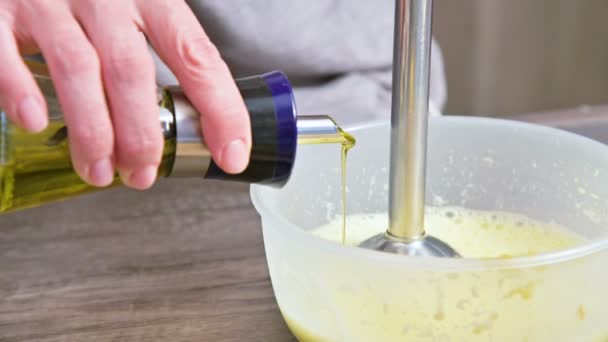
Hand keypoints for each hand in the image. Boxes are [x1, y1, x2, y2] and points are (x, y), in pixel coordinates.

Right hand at [0, 0, 251, 188]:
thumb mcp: (138, 8)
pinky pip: (5, 52)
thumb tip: (198, 120)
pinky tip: (35, 122)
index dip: (220, 108)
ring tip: (100, 171)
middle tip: (143, 174)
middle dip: (142, 134)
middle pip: (132, 71)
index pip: (196, 56)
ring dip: (92, 132)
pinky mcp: (0, 9)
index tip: (231, 154)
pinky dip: (22, 91)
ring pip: (78, 70)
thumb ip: (162, 51)